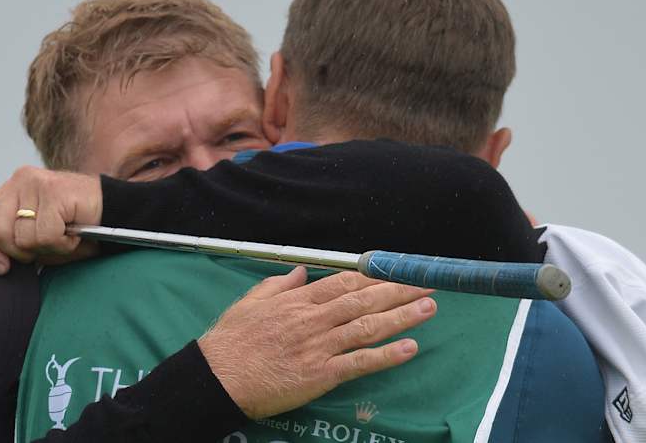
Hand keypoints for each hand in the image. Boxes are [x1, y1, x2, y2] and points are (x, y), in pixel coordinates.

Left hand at [0, 166, 102, 274]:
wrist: (117, 212)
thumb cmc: (77, 228)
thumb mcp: (37, 238)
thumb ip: (12, 242)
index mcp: (9, 191)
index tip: (1, 268)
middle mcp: (17, 181)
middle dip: (21, 252)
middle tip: (47, 246)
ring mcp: (34, 183)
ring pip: (22, 238)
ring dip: (48, 247)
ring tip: (66, 235)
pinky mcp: (54, 190)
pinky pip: (46, 235)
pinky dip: (63, 243)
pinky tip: (75, 232)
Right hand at [198, 267, 436, 418]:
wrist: (217, 378)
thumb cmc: (231, 341)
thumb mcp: (250, 302)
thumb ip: (278, 285)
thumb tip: (301, 272)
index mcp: (297, 301)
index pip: (343, 282)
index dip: (374, 275)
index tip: (396, 268)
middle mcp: (314, 319)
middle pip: (363, 300)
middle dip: (398, 290)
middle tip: (427, 282)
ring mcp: (319, 347)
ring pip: (368, 327)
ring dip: (401, 316)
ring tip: (429, 308)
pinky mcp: (321, 374)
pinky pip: (360, 363)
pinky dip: (387, 355)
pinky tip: (410, 348)